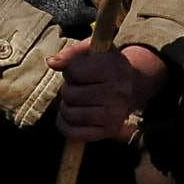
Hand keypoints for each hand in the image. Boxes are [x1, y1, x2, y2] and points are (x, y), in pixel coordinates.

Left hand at [48, 38, 168, 141]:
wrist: (131, 86)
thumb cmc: (105, 66)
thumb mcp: (93, 51)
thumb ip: (72, 53)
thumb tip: (52, 63)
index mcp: (115, 67)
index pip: (73, 72)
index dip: (69, 71)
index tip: (79, 72)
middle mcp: (119, 91)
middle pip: (70, 94)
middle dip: (67, 90)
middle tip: (78, 88)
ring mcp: (116, 114)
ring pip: (70, 114)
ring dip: (66, 107)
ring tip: (77, 101)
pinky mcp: (111, 130)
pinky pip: (73, 133)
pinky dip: (64, 125)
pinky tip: (71, 117)